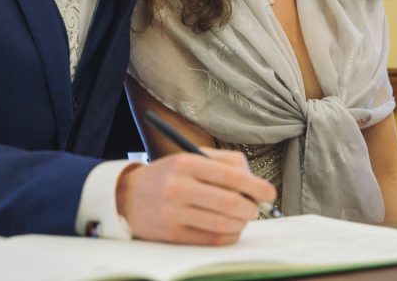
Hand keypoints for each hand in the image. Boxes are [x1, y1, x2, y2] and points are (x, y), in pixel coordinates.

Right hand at [116, 149, 276, 244]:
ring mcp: (174, 212)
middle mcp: (179, 187)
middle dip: (251, 208)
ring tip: (243, 218)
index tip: (270, 193)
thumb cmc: (169, 175)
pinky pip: (210, 239)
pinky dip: (228, 235)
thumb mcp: (190, 157)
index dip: (257, 186)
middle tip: (256, 208)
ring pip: (222, 223)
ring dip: (241, 223)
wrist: (127, 197)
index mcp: (187, 163)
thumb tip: (255, 182)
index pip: (232, 176)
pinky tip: (230, 229)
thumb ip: (225, 163)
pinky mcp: (172, 234)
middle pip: (230, 203)